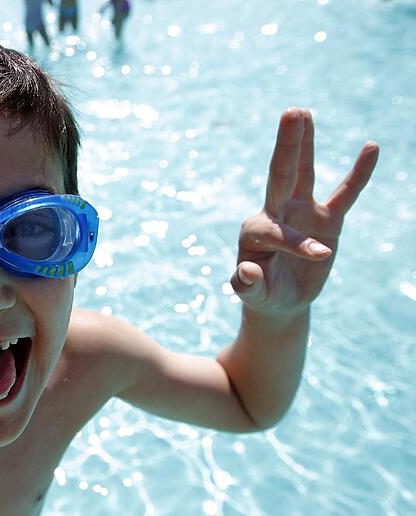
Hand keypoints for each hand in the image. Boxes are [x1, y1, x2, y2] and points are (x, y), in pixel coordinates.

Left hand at [230, 109, 378, 318]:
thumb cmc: (261, 295)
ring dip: (304, 144)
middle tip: (292, 111)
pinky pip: (346, 193)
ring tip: (302, 112)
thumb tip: (247, 272)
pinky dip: (359, 173)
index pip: (275, 229)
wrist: (279, 301)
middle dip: (287, 145)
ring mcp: (301, 212)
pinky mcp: (326, 219)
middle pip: (281, 173)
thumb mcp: (252, 294)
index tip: (320, 256)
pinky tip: (371, 148)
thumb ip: (246, 284)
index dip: (296, 242)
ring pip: (304, 172)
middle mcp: (275, 212)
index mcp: (255, 230)